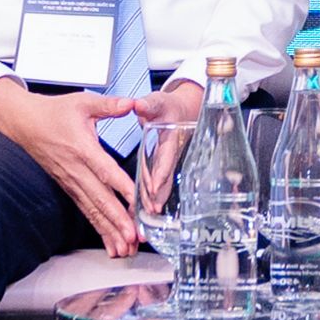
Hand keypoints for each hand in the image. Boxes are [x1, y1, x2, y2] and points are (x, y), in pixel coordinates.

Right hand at [0, 74, 145, 251]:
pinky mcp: (68, 188)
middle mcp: (76, 170)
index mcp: (82, 148)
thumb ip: (108, 105)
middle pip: (100, 199)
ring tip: (125, 247)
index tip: (138, 203)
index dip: (123, 188)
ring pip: (92, 210)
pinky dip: (98, 227)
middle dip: (118, 221)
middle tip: (135, 236)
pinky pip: (85, 210)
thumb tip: (132, 103)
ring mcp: (71, 182)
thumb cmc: (53, 112)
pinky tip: (110, 241)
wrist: (24, 123)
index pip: (106, 172)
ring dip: (109, 230)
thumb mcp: (82, 102)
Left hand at [132, 74, 211, 211]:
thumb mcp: (158, 102)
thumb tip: (138, 105)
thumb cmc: (168, 107)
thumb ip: (148, 104)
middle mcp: (170, 155)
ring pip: (161, 186)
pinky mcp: (161, 169)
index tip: (154, 187)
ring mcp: (166, 164)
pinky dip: (150, 199)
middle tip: (151, 212)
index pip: (166, 159)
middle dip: (158, 196)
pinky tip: (140, 212)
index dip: (160, 173)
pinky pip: (156, 186)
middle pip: (165, 179)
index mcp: (171, 140)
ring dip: (155, 202)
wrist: (181, 111)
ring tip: (146, 218)